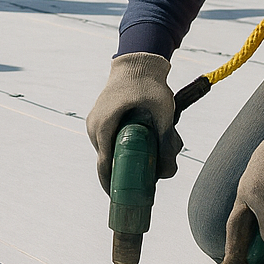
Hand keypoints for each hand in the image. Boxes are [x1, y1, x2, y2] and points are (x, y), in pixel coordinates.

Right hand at [85, 53, 179, 193]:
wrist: (138, 61)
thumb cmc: (149, 86)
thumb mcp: (163, 115)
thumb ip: (166, 144)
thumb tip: (168, 173)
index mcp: (103, 126)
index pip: (104, 166)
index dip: (113, 187)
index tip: (124, 202)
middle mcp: (94, 127)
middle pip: (109, 161)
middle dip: (130, 171)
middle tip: (152, 174)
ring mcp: (96, 122)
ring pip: (111, 150)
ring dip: (129, 157)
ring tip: (155, 148)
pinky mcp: (102, 119)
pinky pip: (111, 140)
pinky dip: (126, 145)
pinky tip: (147, 139)